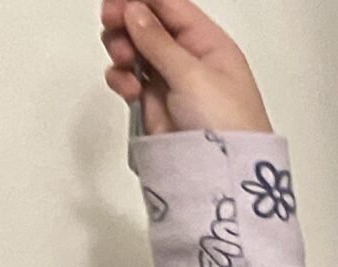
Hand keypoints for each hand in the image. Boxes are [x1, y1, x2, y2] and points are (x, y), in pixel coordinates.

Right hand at [101, 0, 271, 135]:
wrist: (222, 178)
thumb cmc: (227, 126)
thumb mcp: (194, 75)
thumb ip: (158, 40)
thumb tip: (135, 10)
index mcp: (211, 45)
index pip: (171, 7)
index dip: (142, 0)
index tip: (115, 0)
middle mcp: (192, 60)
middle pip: (147, 24)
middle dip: (125, 21)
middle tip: (111, 23)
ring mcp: (172, 81)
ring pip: (134, 49)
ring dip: (121, 49)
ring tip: (124, 62)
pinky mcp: (156, 104)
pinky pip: (129, 79)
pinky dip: (122, 79)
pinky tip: (128, 89)